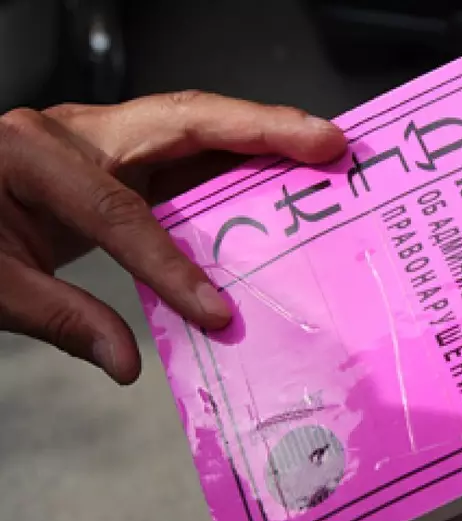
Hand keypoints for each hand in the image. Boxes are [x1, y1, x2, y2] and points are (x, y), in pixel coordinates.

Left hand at [0, 91, 346, 383]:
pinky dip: (241, 159)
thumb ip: (62, 317)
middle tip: (328, 144)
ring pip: (197, 125)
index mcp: (34, 154)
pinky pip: (190, 151)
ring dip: (265, 136)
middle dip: (265, 130)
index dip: (172, 264)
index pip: (120, 212)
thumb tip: (126, 363)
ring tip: (322, 149)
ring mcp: (104, 134)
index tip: (214, 311)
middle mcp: (77, 129)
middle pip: (187, 119)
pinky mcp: (122, 153)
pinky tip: (282, 172)